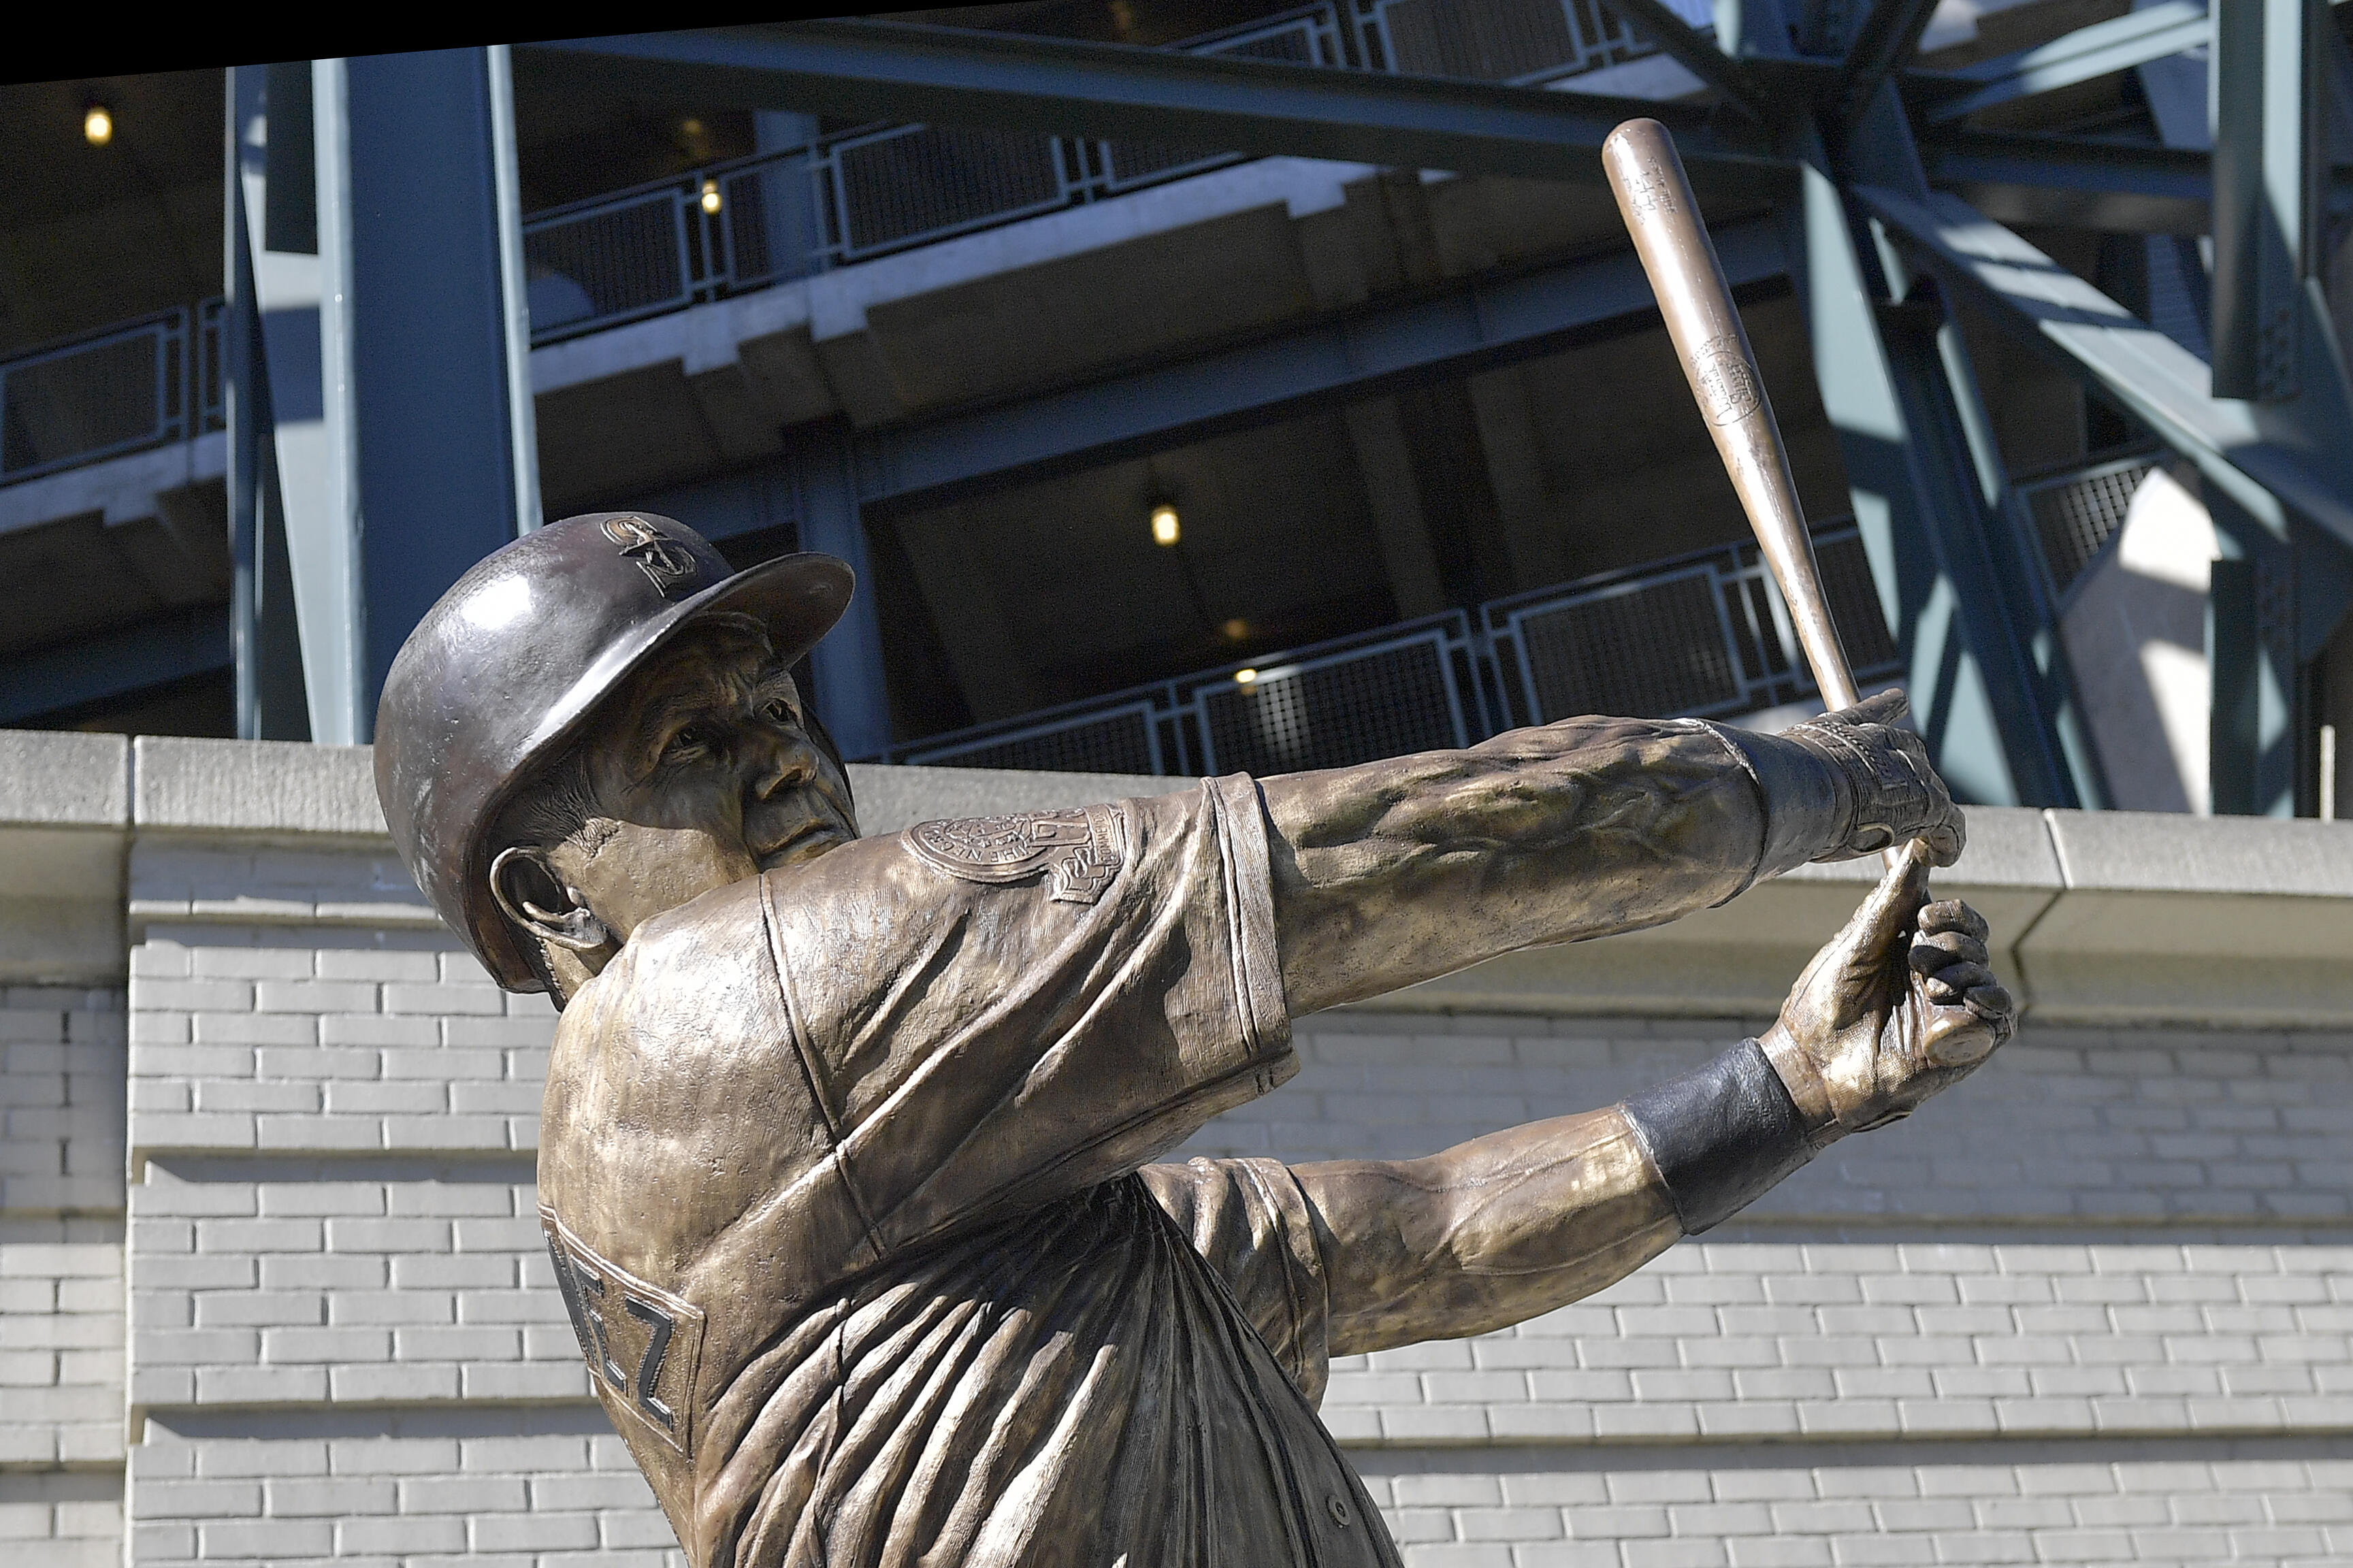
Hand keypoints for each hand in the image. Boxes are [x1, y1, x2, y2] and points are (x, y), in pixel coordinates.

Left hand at [1758, 841, 2013, 1137]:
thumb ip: (1890, 899)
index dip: (1951, 912)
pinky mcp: (1964, 1048)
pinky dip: (1986, 1006)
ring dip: (1962, 976)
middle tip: (1916, 959)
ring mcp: (1951, 1013)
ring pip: (1988, 980)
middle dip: (1954, 942)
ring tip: (1925, 988)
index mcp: (1912, 950)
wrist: (1813, 1062)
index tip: (1922, 916)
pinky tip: (1956, 1002)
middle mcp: (1937, 978)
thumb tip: (1914, 846)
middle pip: (1977, 944)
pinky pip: (2000, 1021)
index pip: (1958, 919)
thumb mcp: (1858, 942)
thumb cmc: (1825, 1002)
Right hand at [1783, 690, 1964, 866]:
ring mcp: (1907, 770)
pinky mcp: (1929, 801)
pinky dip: (1948, 842)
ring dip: (1924, 813)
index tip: (1900, 698)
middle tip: (1899, 806)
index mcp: (1840, 733)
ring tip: (1920, 843)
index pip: (1869, 715)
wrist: (1800, 791)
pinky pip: (1950, 822)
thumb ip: (1770, 778)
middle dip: (1907, 775)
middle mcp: (1879, 742)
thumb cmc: (1775, 787)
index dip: (1885, 708)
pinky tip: (1941, 858)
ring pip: (1929, 788)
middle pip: (1907, 751)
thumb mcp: (1772, 773)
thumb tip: (1718, 791)